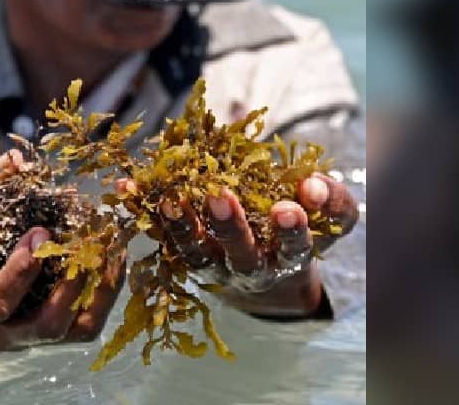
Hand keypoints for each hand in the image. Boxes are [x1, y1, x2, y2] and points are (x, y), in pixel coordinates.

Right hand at [0, 151, 125, 350]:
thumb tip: (13, 162)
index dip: (18, 272)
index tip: (38, 232)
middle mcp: (1, 335)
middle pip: (45, 327)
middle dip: (68, 283)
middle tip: (79, 242)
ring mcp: (35, 337)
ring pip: (77, 330)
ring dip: (97, 286)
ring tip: (106, 245)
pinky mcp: (63, 332)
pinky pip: (92, 320)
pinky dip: (108, 288)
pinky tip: (113, 253)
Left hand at [118, 173, 357, 318]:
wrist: (269, 276)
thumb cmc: (298, 234)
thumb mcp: (328, 223)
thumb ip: (332, 202)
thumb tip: (314, 184)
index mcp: (288, 259)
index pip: (293, 248)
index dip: (291, 230)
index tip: (287, 207)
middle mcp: (248, 268)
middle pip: (239, 254)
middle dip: (230, 226)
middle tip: (221, 196)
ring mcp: (213, 264)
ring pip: (196, 252)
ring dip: (181, 225)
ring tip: (169, 198)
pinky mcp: (185, 254)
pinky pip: (162, 235)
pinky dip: (143, 211)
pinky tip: (126, 185)